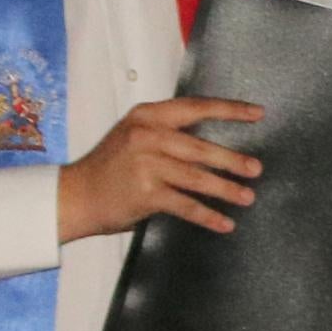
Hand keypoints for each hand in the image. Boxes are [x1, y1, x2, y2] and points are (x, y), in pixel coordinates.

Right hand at [58, 96, 266, 240]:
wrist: (74, 196)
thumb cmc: (109, 167)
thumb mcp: (134, 136)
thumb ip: (168, 133)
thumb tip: (214, 144)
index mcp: (147, 116)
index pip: (195, 107)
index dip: (229, 110)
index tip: (257, 113)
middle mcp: (146, 136)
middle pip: (200, 148)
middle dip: (232, 160)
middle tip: (256, 169)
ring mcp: (145, 165)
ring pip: (197, 178)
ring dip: (226, 189)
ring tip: (248, 197)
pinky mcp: (145, 194)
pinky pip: (185, 205)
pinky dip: (207, 215)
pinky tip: (225, 223)